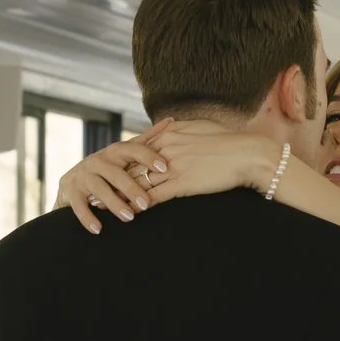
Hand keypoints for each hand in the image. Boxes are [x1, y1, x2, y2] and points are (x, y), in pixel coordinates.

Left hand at [55, 117, 283, 232]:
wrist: (248, 153)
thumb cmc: (229, 140)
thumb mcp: (201, 126)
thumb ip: (181, 129)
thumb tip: (171, 127)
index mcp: (170, 134)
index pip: (138, 149)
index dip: (119, 161)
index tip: (103, 169)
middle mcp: (167, 149)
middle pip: (130, 165)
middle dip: (109, 179)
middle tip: (91, 188)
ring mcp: (173, 166)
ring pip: (137, 182)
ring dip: (117, 194)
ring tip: (99, 204)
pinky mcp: (183, 183)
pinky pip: (155, 196)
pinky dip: (139, 205)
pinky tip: (126, 213)